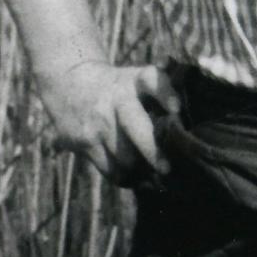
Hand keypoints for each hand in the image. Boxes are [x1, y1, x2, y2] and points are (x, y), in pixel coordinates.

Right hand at [37, 60, 179, 183]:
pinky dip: (123, 176)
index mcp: (134, 80)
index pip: (152, 80)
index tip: (177, 109)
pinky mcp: (84, 142)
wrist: (70, 83)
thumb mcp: (134, 80)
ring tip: (152, 173)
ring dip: (139, 168)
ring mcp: (98, 122)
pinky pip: (108, 168)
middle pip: (135, 124)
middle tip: (167, 168)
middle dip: (152, 150)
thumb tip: (186, 126)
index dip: (166, 93)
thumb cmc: (117, 88)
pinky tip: (132, 176)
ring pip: (123, 154)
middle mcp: (116, 99)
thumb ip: (159, 96)